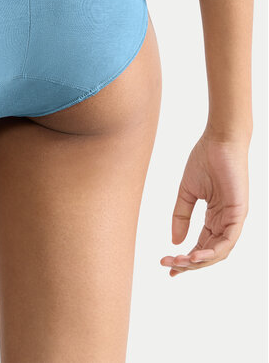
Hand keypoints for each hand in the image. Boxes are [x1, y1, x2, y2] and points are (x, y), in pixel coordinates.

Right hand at [160, 129, 249, 276]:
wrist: (219, 140)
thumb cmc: (205, 159)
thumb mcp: (187, 191)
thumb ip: (181, 215)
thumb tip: (175, 241)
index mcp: (215, 217)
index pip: (201, 245)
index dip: (185, 258)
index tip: (167, 265)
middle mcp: (226, 222)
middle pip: (208, 253)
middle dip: (188, 264)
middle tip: (168, 265)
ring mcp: (234, 219)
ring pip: (218, 252)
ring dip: (199, 261)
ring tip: (180, 262)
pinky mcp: (239, 214)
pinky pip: (228, 241)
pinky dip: (212, 251)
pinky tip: (195, 255)